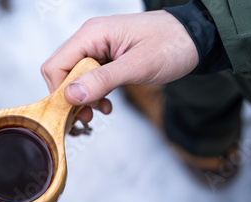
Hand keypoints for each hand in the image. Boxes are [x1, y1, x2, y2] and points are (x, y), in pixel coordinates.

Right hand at [41, 10, 198, 122]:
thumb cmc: (171, 45)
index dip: (60, 93)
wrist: (194, 38)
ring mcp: (97, 49)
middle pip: (61, 73)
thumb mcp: (138, 65)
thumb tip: (71, 95)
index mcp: (93, 34)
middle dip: (70, 98)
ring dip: (83, 99)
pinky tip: (107, 104)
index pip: (56, 66)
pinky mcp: (106, 59)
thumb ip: (103, 80)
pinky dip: (93, 95)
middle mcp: (90, 39)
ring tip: (101, 111)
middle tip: (87, 117)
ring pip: (73, 79)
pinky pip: (88, 80)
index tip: (74, 112)